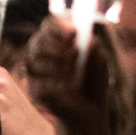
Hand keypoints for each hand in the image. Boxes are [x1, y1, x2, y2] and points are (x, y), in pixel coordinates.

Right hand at [22, 14, 111, 130]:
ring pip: (37, 61)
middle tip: (75, 51)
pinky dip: (56, 84)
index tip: (73, 31)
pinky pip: (39, 83)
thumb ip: (96, 52)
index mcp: (57, 38)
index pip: (51, 23)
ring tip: (76, 73)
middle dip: (57, 45)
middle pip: (39, 39)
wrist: (89, 111)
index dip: (59, 25)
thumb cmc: (93, 81)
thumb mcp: (100, 64)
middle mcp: (41, 51)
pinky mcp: (34, 90)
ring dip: (59, 65)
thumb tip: (92, 42)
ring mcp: (35, 71)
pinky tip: (70, 87)